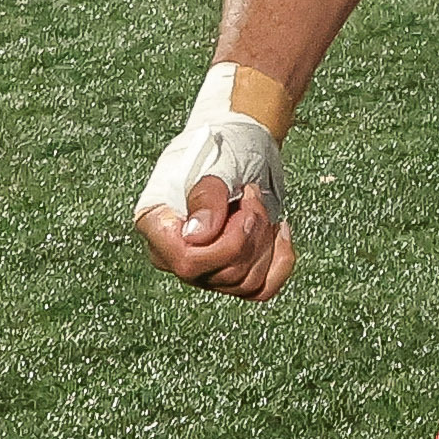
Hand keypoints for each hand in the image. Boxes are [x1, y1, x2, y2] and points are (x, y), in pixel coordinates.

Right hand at [133, 108, 295, 299]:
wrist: (240, 148)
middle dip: (251, 234)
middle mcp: (175, 256)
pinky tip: (280, 232)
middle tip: (254, 196)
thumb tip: (197, 236)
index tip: (243, 210)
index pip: (187, 261)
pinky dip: (280, 261)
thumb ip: (205, 197)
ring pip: (244, 283)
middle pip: (221, 274)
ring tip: (260, 206)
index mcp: (158, 227)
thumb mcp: (214, 164)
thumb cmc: (220, 151)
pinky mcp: (232, 274)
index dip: (223, 245)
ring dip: (265, 243)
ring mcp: (204, 270)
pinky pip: (261, 289)